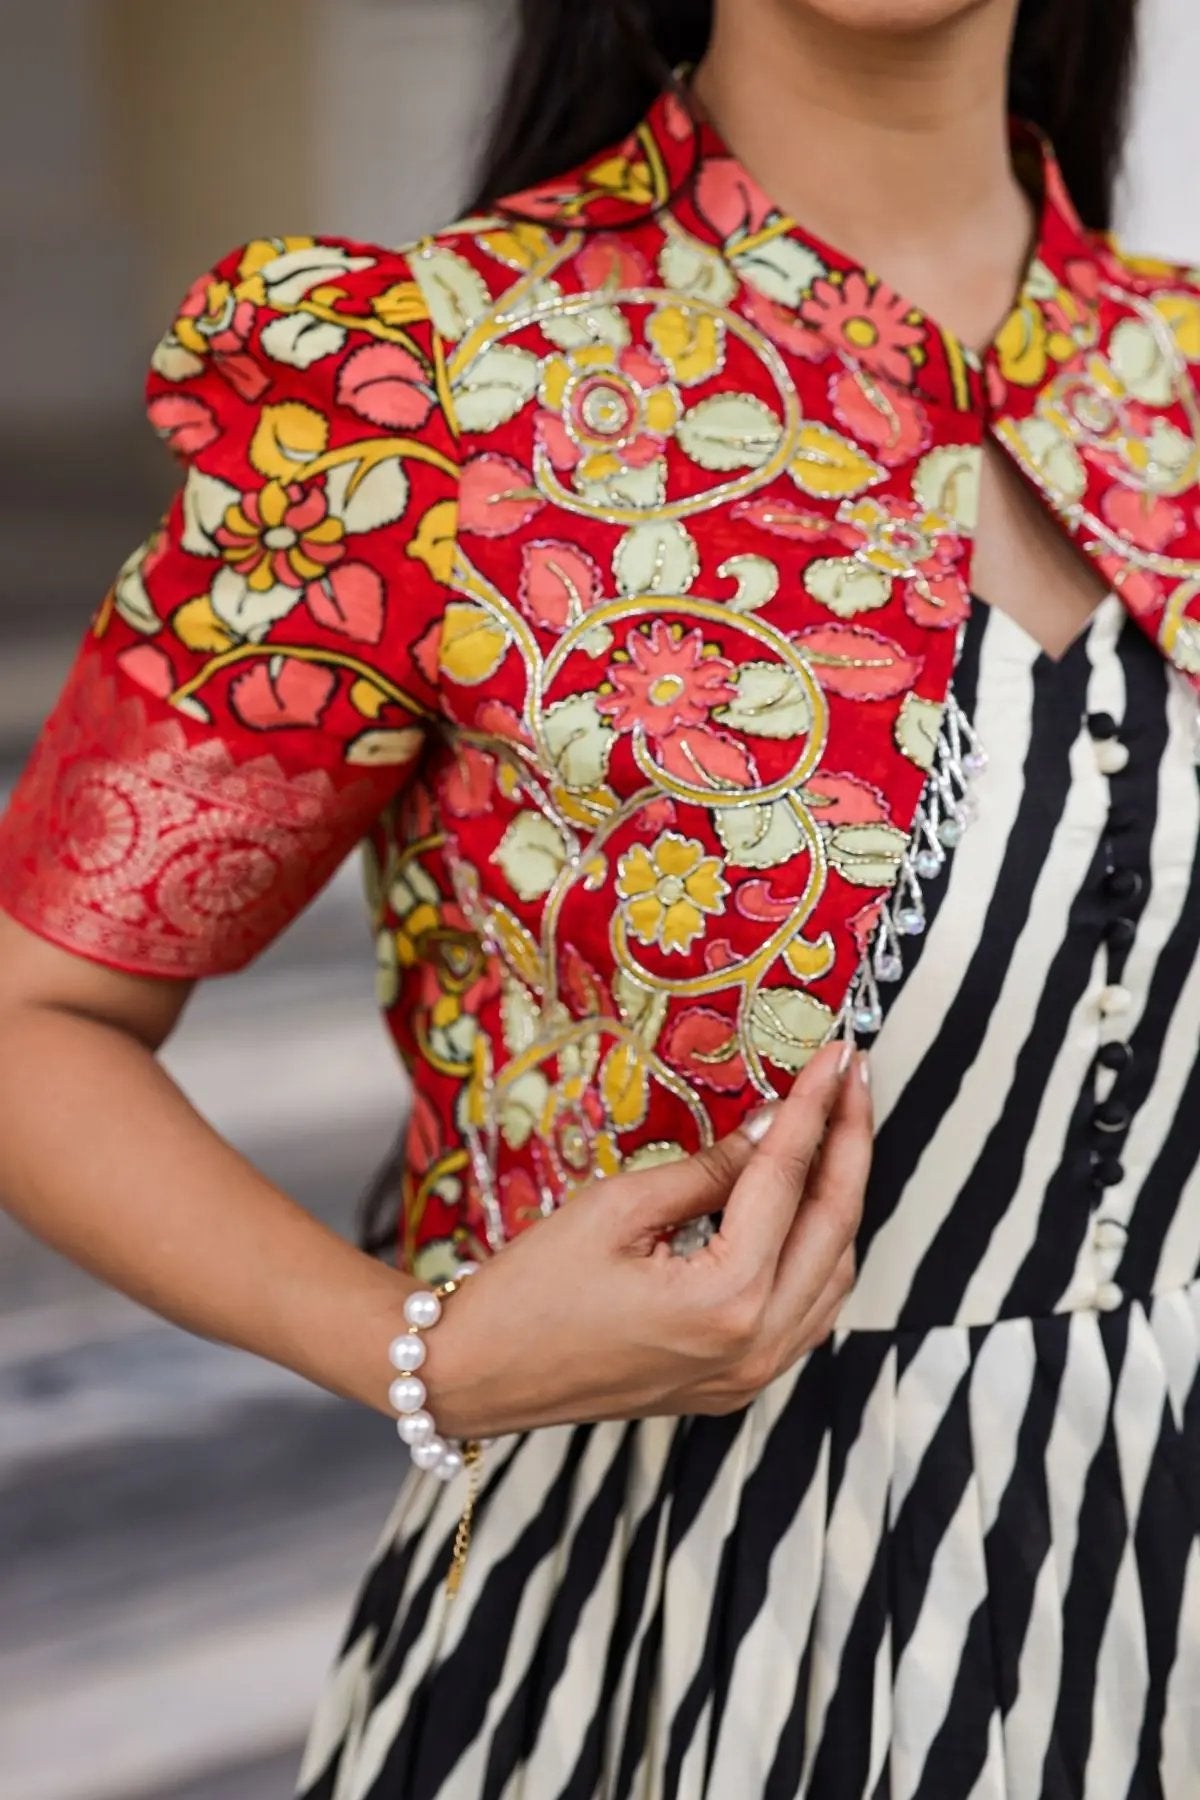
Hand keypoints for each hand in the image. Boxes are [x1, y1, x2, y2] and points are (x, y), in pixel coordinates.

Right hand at [428, 1041, 871, 1439]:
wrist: (474, 1375)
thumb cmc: (529, 1291)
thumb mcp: (616, 1208)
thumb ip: (707, 1169)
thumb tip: (771, 1127)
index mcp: (726, 1300)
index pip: (788, 1180)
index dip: (816, 1108)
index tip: (837, 1056)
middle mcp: (754, 1346)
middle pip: (834, 1227)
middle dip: (849, 1145)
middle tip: (851, 1080)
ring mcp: (749, 1375)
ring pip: (833, 1275)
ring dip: (840, 1201)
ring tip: (834, 1132)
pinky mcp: (735, 1384)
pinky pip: (807, 1312)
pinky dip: (818, 1253)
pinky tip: (804, 1208)